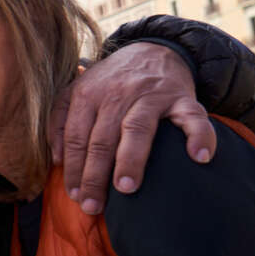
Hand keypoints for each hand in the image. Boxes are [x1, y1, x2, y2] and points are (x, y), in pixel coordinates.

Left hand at [51, 43, 214, 214]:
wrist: (152, 50)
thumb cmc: (111, 82)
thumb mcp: (77, 92)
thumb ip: (59, 121)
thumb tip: (55, 159)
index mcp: (88, 95)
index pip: (76, 137)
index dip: (73, 169)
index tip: (74, 196)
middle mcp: (117, 94)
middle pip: (102, 139)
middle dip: (95, 175)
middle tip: (93, 205)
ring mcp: (150, 96)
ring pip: (137, 129)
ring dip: (130, 160)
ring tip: (126, 188)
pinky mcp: (182, 97)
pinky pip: (193, 117)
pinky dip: (199, 136)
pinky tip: (199, 157)